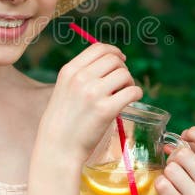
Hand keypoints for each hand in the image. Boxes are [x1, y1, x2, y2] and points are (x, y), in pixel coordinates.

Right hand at [38, 42, 142, 162]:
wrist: (58, 146)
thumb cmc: (63, 120)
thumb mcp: (64, 89)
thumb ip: (81, 75)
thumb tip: (110, 62)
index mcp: (69, 70)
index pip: (98, 48)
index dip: (114, 51)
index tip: (121, 59)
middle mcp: (81, 78)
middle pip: (114, 59)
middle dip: (123, 69)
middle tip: (121, 83)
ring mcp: (93, 93)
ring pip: (125, 74)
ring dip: (129, 82)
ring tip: (123, 94)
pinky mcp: (106, 110)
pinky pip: (132, 92)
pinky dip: (136, 94)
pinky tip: (130, 101)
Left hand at [155, 126, 194, 194]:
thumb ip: (193, 149)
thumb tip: (169, 143)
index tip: (186, 137)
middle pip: (183, 154)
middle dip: (176, 158)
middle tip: (180, 169)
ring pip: (170, 168)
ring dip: (168, 172)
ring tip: (176, 182)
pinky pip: (161, 183)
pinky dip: (161, 184)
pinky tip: (169, 192)